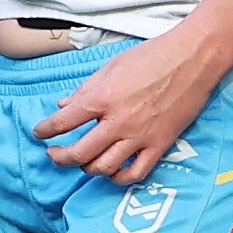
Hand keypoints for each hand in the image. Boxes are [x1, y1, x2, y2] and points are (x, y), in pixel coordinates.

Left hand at [33, 24, 229, 182]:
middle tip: (53, 154)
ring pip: (104, 168)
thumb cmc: (153, 55)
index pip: (63, 122)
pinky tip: (113, 172)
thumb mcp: (111, 65)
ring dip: (87, 168)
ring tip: (84, 162)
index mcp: (102, 98)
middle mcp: (118, 121)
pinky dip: (120, 177)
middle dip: (60, 157)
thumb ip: (85, 88)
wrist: (193, 58)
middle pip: (79, 153)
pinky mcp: (160, 145)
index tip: (39, 133)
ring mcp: (139, 136)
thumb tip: (63, 105)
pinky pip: (136, 173)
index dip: (46, 130)